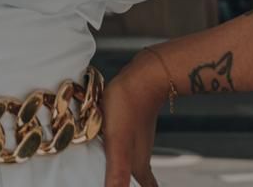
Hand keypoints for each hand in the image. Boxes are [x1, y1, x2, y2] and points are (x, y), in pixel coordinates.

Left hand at [100, 52, 166, 186]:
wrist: (143, 77)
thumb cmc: (129, 106)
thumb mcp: (117, 142)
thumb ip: (118, 172)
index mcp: (137, 166)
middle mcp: (139, 156)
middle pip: (140, 180)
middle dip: (132, 184)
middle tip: (118, 184)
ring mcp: (136, 140)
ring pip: (133, 165)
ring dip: (126, 174)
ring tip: (112, 177)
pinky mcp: (130, 126)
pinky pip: (126, 147)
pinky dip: (120, 155)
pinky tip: (109, 148)